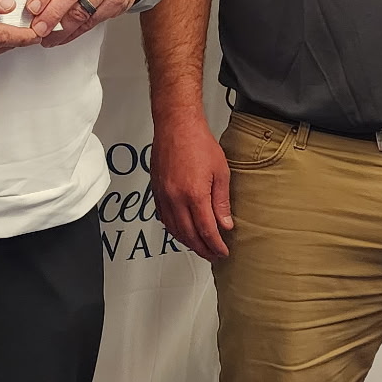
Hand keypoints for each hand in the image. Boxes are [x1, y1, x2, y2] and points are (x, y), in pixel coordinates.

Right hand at [151, 114, 233, 260]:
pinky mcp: (156, 190)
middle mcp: (175, 198)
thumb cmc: (198, 142)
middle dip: (202, 249)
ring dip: (187, 242)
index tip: (222, 252)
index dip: (215, 245)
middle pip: (188, 235)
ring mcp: (163, 195)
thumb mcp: (221, 172)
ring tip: (199, 247)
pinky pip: (163, 217)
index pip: (206, 230)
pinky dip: (173, 229)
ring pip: (174, 229)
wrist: (176, 125)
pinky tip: (181, 230)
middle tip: (213, 255)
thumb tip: (225, 224)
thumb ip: (221, 201)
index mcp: (194, 194)